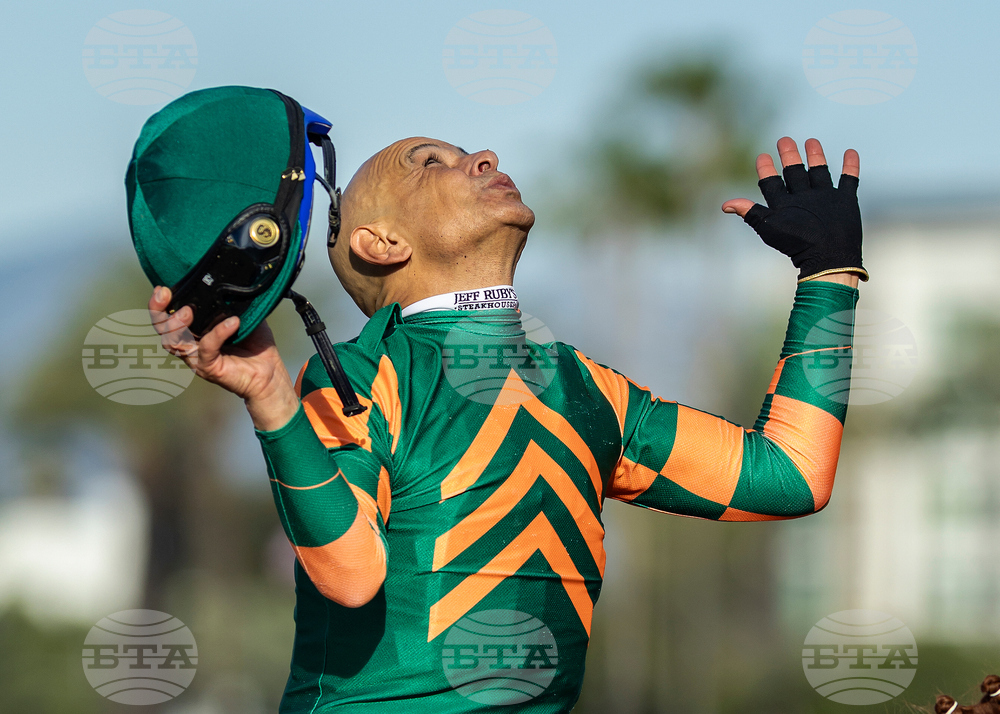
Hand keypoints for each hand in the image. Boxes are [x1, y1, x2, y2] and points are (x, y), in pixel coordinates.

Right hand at [148, 286, 299, 429]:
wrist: (270, 372)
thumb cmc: (255, 344)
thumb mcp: (244, 315)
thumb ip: (233, 301)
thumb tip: (233, 279)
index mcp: (194, 331)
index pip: (167, 318)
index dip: (159, 304)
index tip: (162, 289)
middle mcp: (191, 346)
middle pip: (162, 330)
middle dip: (158, 311)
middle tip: (165, 295)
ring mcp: (198, 359)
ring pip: (174, 343)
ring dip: (177, 324)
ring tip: (189, 310)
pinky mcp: (209, 368)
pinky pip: (207, 348)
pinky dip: (218, 333)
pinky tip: (232, 323)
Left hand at [722, 137, 865, 284]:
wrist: (828, 256)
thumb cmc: (797, 242)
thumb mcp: (769, 225)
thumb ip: (751, 212)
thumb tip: (725, 205)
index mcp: (785, 205)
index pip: (772, 183)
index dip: (766, 170)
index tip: (762, 157)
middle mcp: (804, 199)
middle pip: (794, 173)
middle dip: (789, 157)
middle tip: (784, 140)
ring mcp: (825, 199)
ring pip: (819, 172)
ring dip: (815, 157)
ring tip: (811, 141)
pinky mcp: (844, 201)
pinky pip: (848, 179)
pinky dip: (850, 166)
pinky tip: (850, 152)